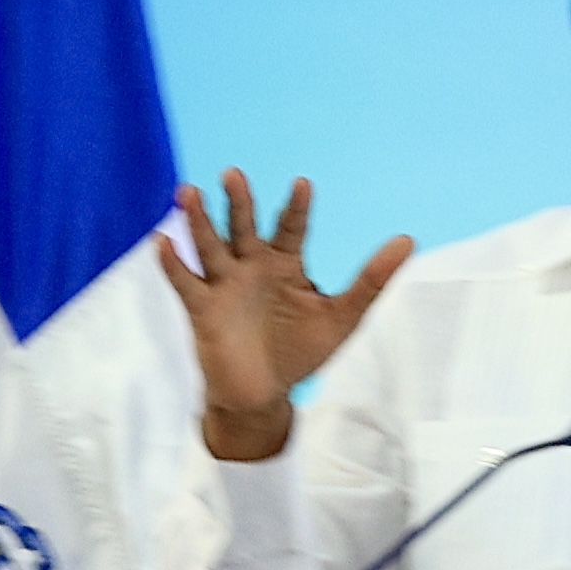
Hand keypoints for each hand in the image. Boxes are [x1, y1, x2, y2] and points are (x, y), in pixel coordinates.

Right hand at [156, 170, 409, 459]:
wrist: (265, 394)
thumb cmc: (301, 351)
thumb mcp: (343, 316)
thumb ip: (372, 280)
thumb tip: (408, 240)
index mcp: (285, 264)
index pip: (291, 228)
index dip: (296, 208)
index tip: (303, 184)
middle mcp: (251, 267)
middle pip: (243, 226)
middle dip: (238, 202)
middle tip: (234, 174)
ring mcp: (224, 286)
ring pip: (209, 246)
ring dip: (198, 221)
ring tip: (188, 192)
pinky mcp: (203, 310)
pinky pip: (185, 283)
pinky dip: (173, 265)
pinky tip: (162, 243)